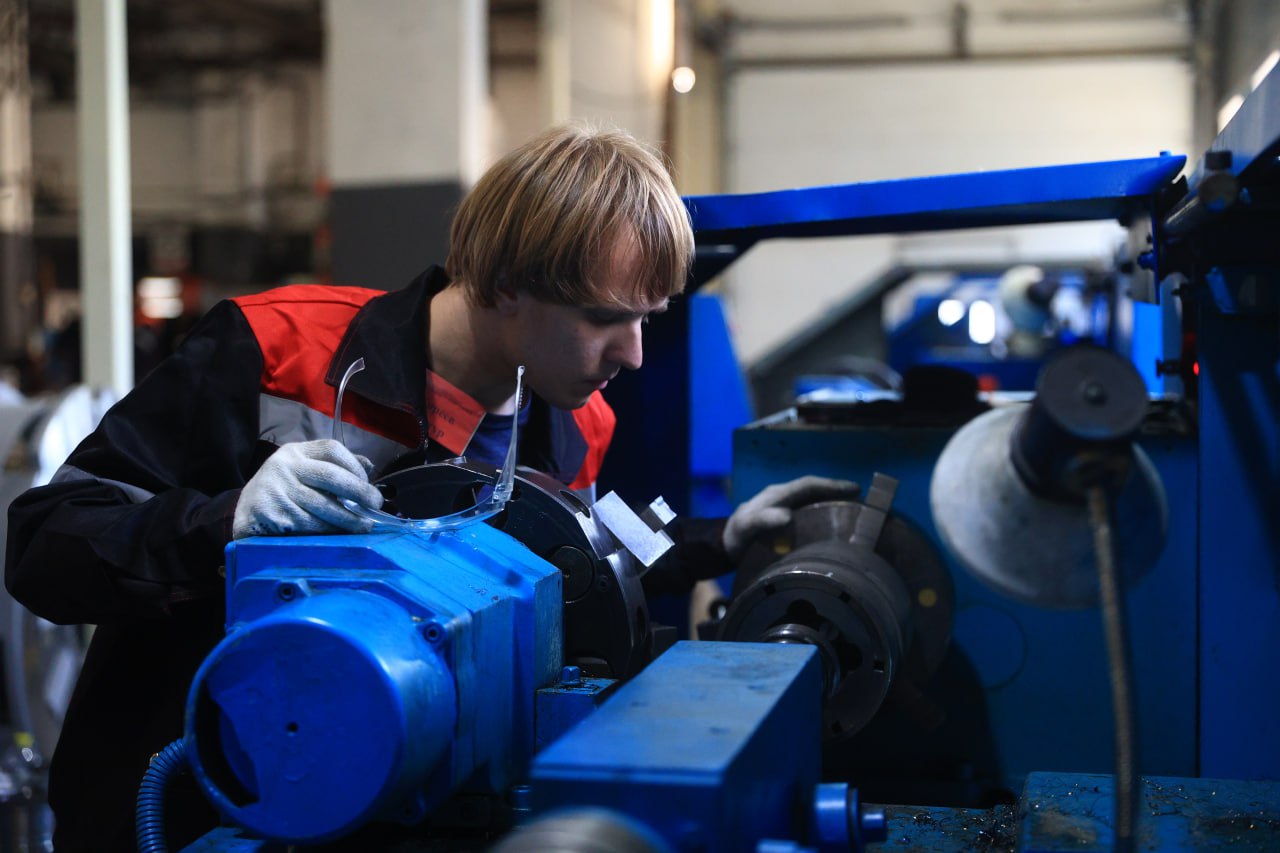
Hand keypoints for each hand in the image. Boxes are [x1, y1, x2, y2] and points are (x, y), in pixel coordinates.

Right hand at [232, 440, 383, 538]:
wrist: (244, 511)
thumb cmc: (283, 490)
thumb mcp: (302, 469)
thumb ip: (332, 466)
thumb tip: (369, 467)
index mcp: (295, 452)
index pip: (331, 449)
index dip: (355, 466)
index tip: (368, 483)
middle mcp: (284, 466)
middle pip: (330, 476)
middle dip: (359, 492)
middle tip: (376, 505)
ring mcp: (275, 490)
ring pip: (321, 506)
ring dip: (347, 519)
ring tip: (363, 527)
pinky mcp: (269, 514)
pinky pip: (306, 526)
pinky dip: (327, 532)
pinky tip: (338, 536)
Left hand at [722, 475, 860, 558]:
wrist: (724, 545)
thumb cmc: (736, 534)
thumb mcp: (746, 526)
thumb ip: (763, 520)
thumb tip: (787, 516)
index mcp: (777, 494)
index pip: (809, 485)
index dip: (832, 485)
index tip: (854, 489)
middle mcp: (783, 498)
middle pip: (816, 491)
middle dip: (838, 492)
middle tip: (862, 501)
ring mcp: (785, 509)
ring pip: (814, 501)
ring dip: (833, 503)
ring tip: (855, 512)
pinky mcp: (785, 522)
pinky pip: (809, 514)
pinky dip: (824, 516)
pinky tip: (835, 528)